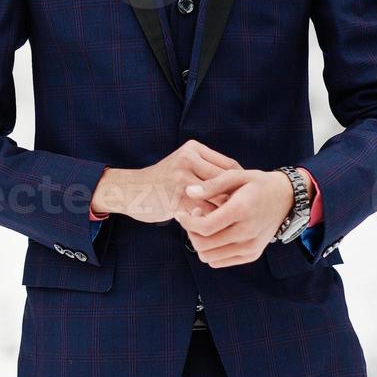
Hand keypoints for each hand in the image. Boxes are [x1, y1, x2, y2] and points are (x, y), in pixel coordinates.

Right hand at [91, 139, 238, 223]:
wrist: (130, 190)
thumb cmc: (163, 182)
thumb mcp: (184, 166)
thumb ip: (207, 170)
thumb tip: (241, 187)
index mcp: (194, 149)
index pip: (230, 166)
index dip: (240, 185)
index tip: (246, 200)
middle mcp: (188, 159)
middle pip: (226, 182)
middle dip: (236, 199)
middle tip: (243, 214)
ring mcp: (181, 178)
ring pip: (217, 198)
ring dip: (226, 212)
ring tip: (231, 223)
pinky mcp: (176, 197)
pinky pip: (203, 212)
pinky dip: (211, 221)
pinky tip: (213, 228)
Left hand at [175, 168, 294, 267]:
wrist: (285, 198)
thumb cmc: (257, 184)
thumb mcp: (236, 175)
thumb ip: (211, 185)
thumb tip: (189, 192)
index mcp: (242, 211)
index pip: (205, 227)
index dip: (187, 222)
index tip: (181, 213)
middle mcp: (247, 233)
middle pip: (204, 245)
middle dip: (191, 231)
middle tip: (194, 216)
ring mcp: (251, 247)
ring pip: (209, 257)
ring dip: (199, 242)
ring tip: (205, 225)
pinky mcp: (251, 255)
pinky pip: (219, 262)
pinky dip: (210, 251)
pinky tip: (215, 234)